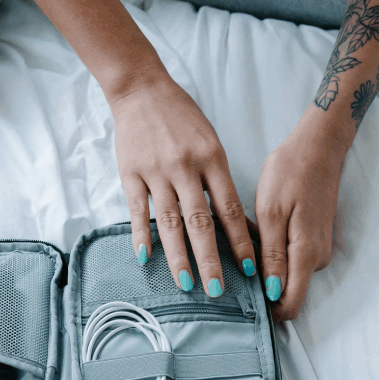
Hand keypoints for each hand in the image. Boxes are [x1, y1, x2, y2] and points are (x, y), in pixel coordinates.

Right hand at [112, 75, 256, 293]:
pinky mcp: (130, 173)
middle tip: (217, 290)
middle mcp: (184, 167)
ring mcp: (156, 172)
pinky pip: (137, 211)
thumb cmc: (181, 117)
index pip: (230, 208)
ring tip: (185, 284)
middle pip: (200, 222)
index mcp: (211, 158)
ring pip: (168, 222)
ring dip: (178, 256)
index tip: (248, 268)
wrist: (141, 90)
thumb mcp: (209, 140)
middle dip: (210, 259)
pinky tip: (146, 259)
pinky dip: (141, 236)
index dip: (240, 241)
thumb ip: (215, 177)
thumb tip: (229, 221)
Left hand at [254, 106, 352, 320]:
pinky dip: (273, 249)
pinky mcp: (315, 239)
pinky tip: (262, 227)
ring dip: (266, 263)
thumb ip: (272, 255)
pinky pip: (291, 257)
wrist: (317, 147)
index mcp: (306, 254)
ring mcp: (319, 249)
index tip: (239, 298)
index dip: (267, 309)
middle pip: (286, 291)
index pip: (291, 304)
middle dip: (261, 282)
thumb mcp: (271, 212)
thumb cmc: (290, 173)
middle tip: (238, 255)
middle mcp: (317, 258)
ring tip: (250, 234)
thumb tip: (272, 292)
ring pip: (287, 273)